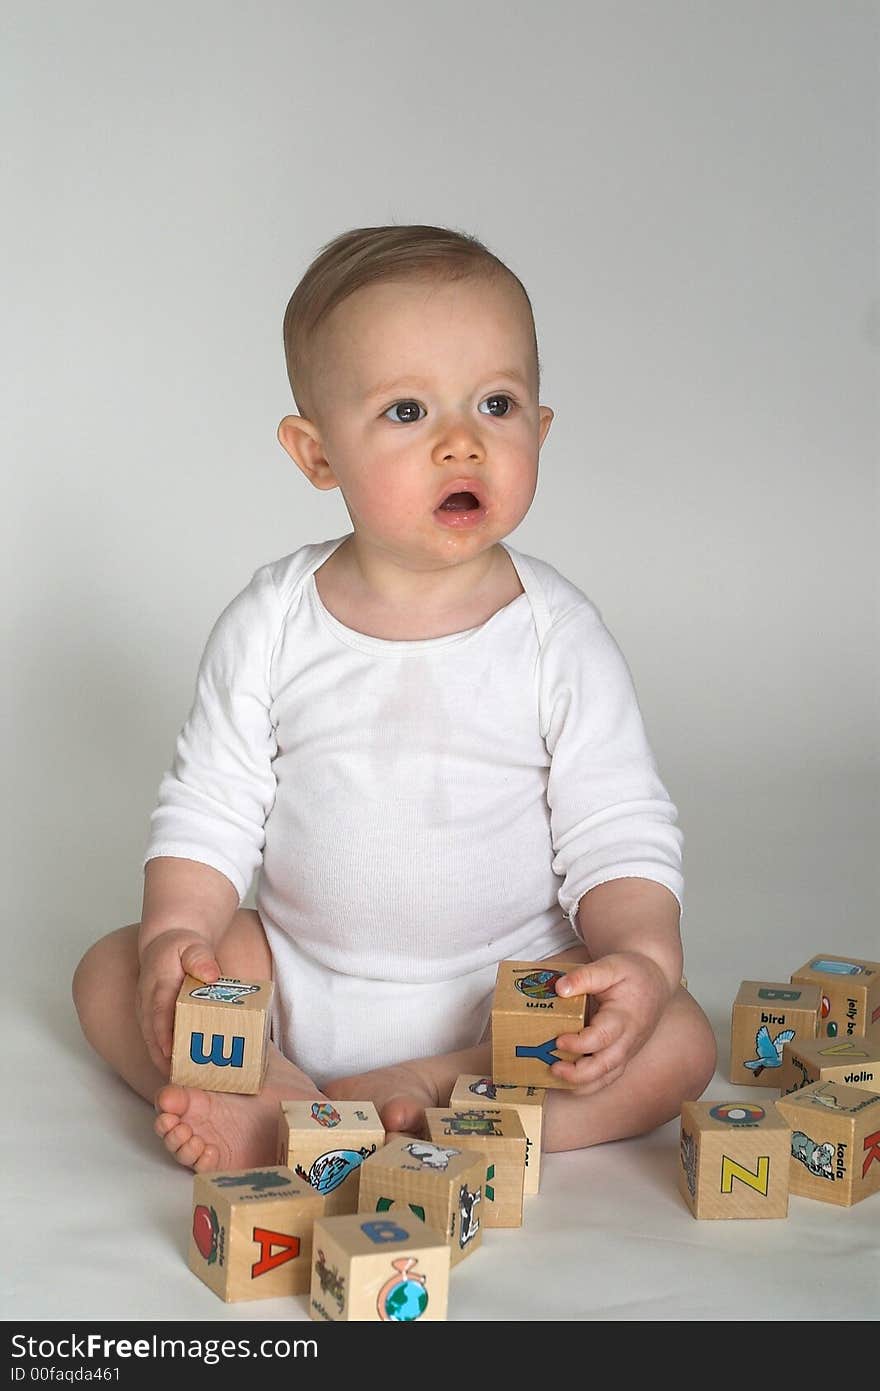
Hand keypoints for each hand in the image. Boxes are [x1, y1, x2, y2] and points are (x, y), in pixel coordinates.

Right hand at [136, 929, 221, 1074]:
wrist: (164, 943)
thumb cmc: (181, 945)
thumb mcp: (192, 946)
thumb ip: (200, 958)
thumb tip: (210, 974)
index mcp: (157, 984)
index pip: (158, 1013)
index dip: (163, 1034)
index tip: (170, 1054)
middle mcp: (147, 1001)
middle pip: (152, 1034)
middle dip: (163, 1058)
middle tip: (182, 1079)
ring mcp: (146, 1011)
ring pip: (152, 1041)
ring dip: (164, 1062)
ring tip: (184, 1083)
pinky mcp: (150, 1018)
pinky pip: (155, 1040)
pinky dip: (165, 1057)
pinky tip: (182, 1072)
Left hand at [549, 951, 673, 1093]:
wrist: (656, 981)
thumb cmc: (633, 973)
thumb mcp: (611, 966)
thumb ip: (585, 976)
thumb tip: (560, 988)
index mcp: (624, 1017)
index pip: (602, 1037)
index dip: (579, 1043)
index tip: (559, 1040)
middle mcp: (628, 1039)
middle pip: (605, 1066)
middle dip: (578, 1073)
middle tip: (553, 1067)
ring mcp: (627, 1051)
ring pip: (607, 1077)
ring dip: (581, 1083)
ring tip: (555, 1077)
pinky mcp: (623, 1055)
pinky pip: (607, 1076)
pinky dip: (588, 1083)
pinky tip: (567, 1081)